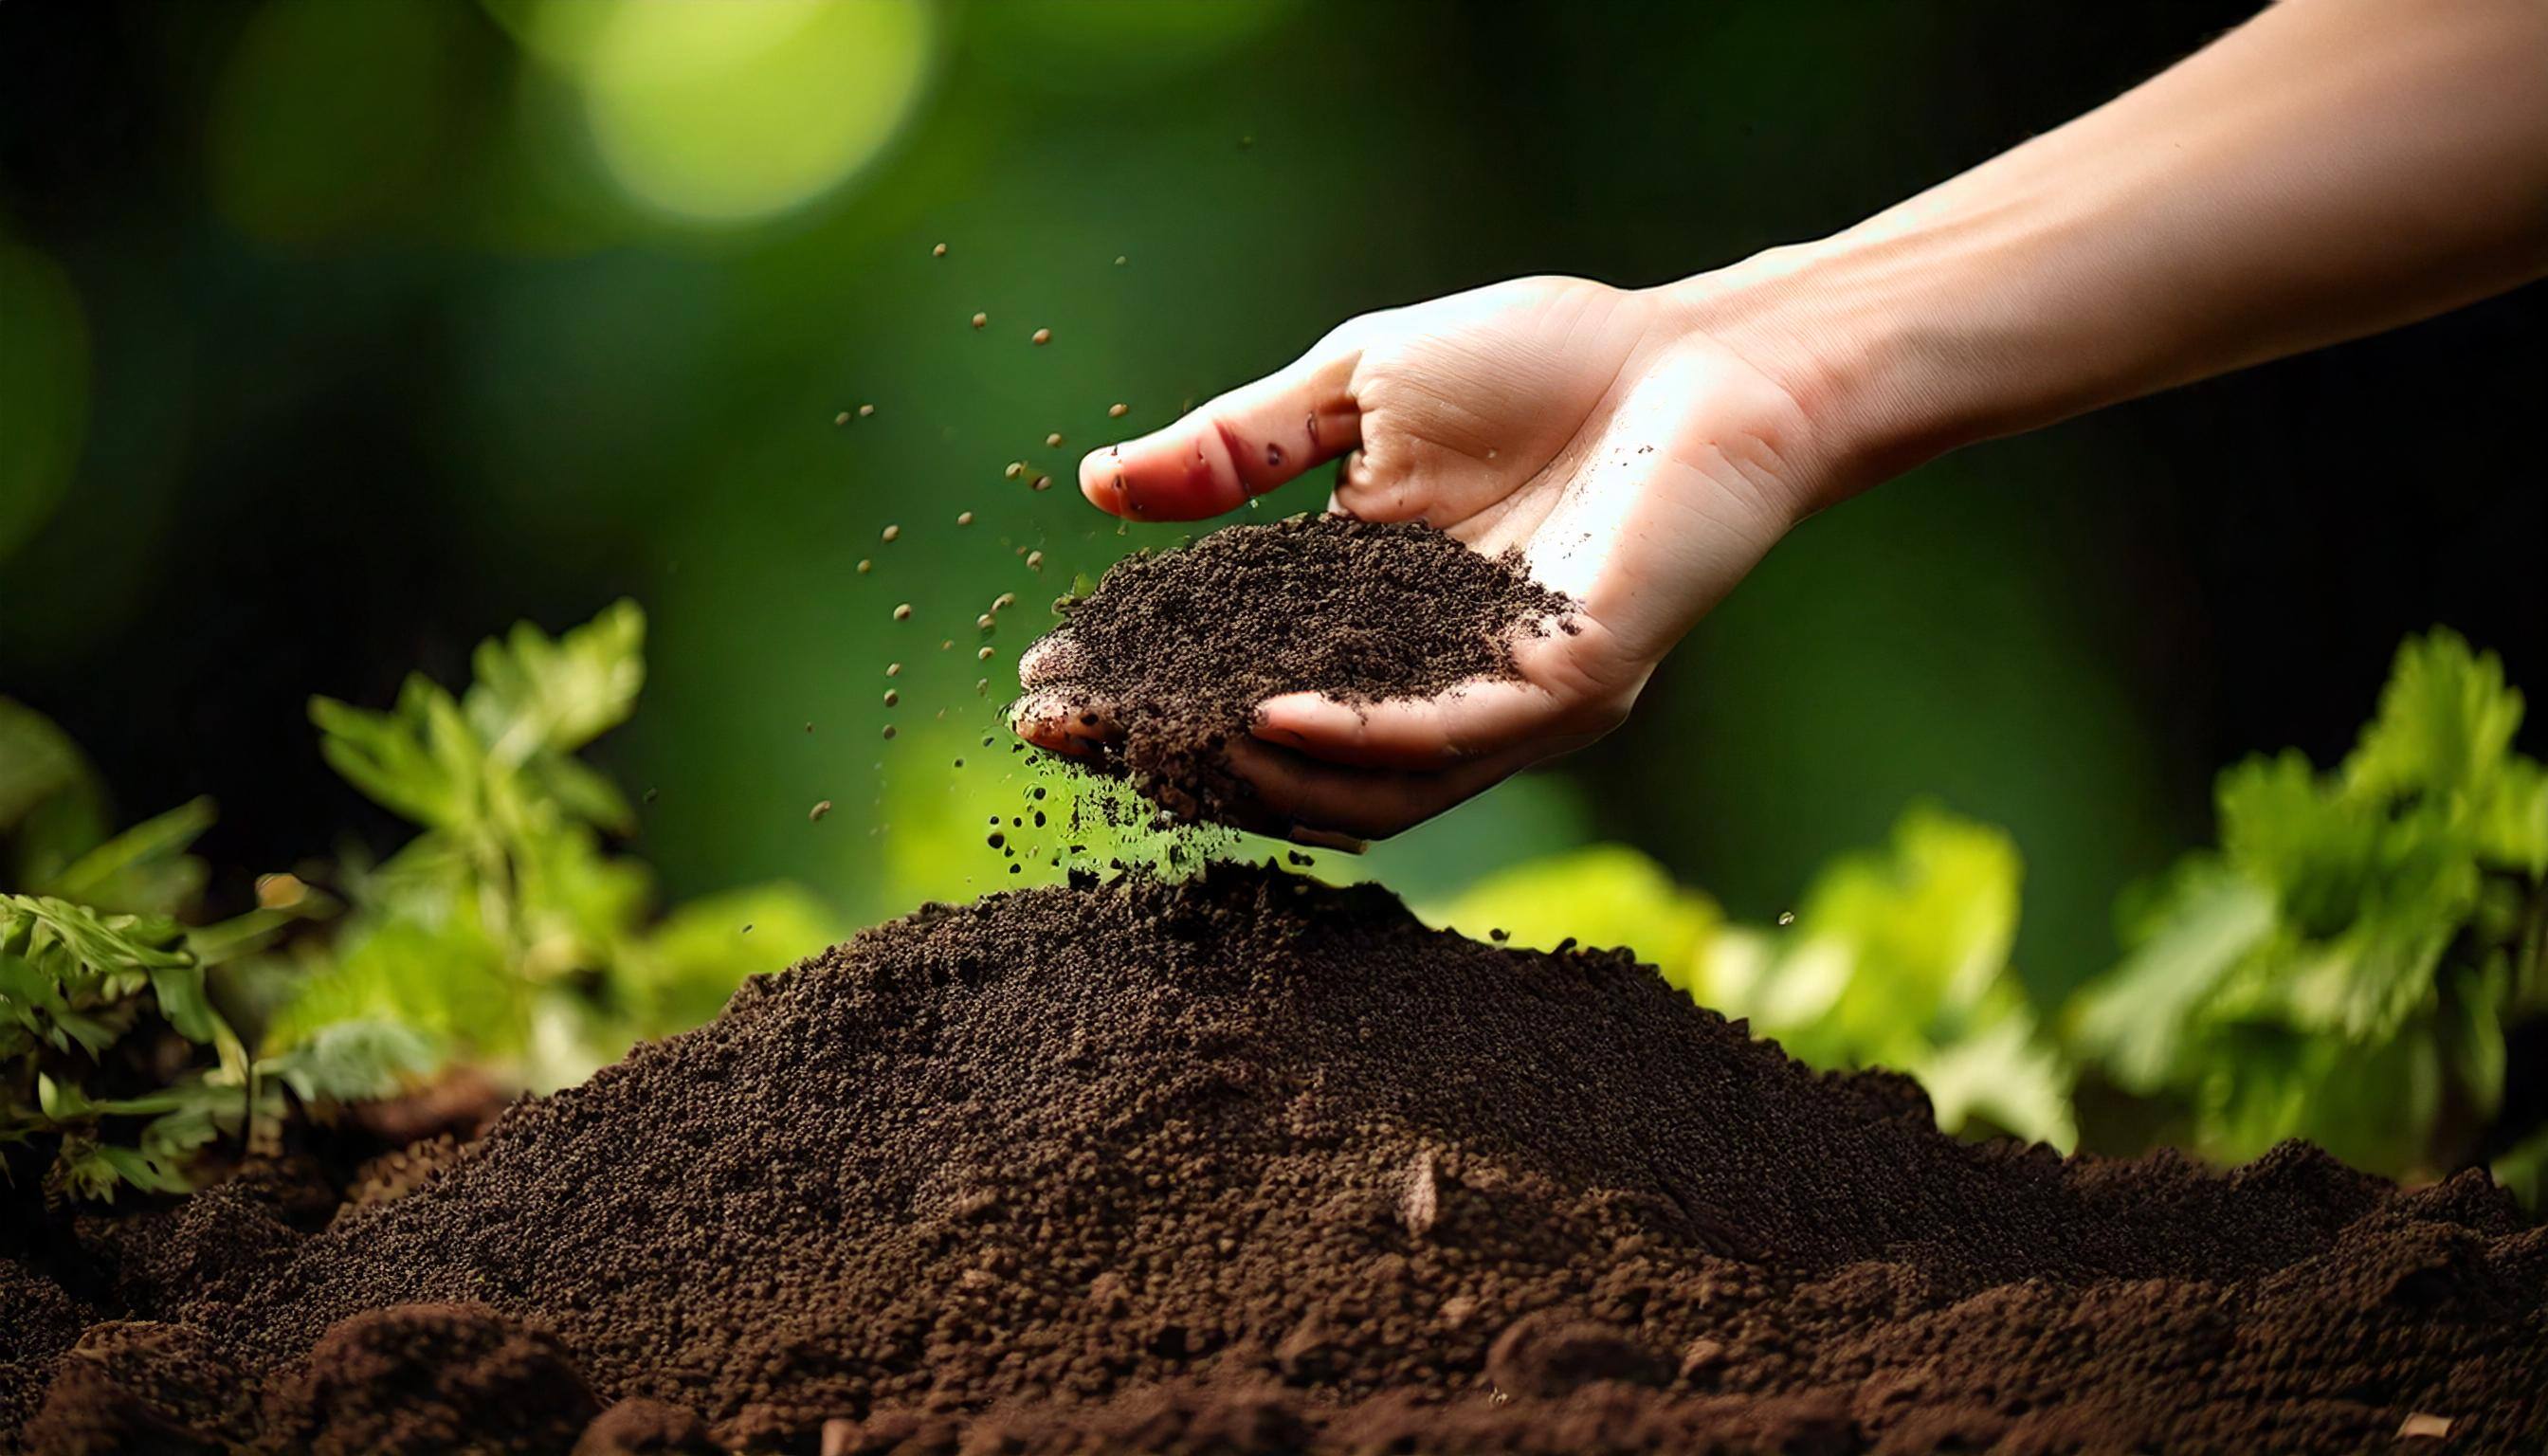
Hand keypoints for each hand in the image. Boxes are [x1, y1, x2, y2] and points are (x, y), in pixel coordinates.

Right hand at [1014, 274, 1850, 841]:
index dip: (1143, 689)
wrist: (1704, 355)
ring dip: (1248, 767)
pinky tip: (1269, 718)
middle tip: (1065, 734)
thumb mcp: (1359, 390)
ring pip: (1360, 782)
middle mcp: (1434, 681)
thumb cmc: (1548, 361)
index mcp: (1376, 616)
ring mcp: (1502, 695)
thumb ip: (1239, 447)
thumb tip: (1098, 487)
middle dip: (1170, 747)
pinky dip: (1354, 739)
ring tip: (1155, 738)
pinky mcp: (1567, 684)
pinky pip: (1448, 740)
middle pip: (1281, 751)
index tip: (1044, 689)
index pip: (1237, 674)